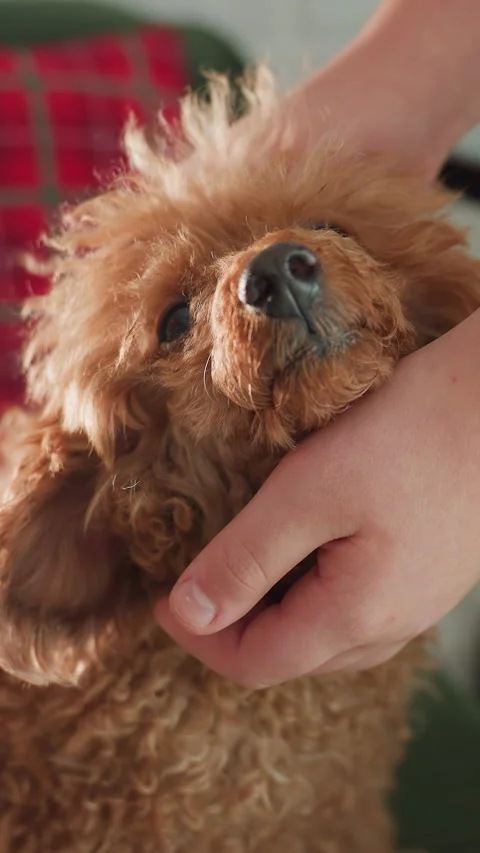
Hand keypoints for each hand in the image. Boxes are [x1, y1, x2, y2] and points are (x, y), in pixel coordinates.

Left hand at [156, 313, 479, 686]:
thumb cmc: (407, 436)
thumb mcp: (308, 493)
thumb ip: (246, 560)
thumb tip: (188, 614)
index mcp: (356, 617)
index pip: (254, 663)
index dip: (198, 637)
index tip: (163, 596)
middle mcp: (390, 626)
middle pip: (289, 656)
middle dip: (231, 626)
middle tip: (194, 577)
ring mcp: (414, 603)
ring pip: (322, 635)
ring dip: (270, 610)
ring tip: (240, 560)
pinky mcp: (426, 574)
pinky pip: (354, 607)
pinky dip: (310, 590)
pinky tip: (301, 547)